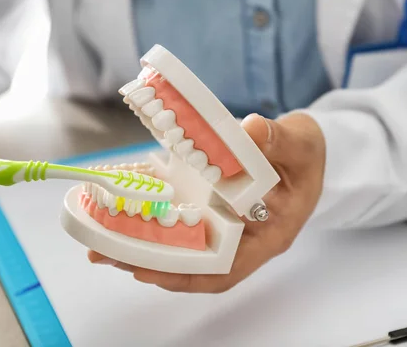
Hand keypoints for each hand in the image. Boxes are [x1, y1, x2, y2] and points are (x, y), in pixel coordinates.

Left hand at [88, 112, 325, 292]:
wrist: (302, 149)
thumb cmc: (307, 153)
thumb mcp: (301, 144)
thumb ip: (279, 140)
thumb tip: (250, 129)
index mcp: (269, 234)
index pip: (229, 270)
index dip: (189, 277)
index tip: (150, 271)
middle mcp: (241, 236)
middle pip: (194, 263)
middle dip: (149, 263)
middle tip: (105, 253)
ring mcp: (222, 222)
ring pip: (181, 244)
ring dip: (141, 244)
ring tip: (99, 238)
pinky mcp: (208, 206)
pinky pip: (177, 218)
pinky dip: (149, 216)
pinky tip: (119, 207)